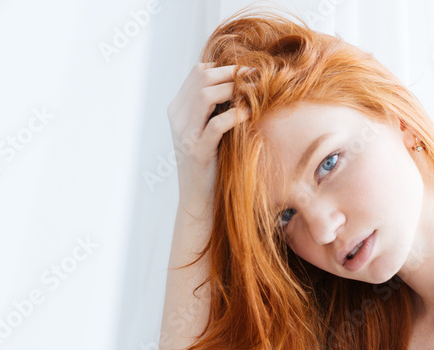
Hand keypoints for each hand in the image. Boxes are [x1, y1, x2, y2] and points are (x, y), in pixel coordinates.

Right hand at [166, 62, 252, 221]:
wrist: (198, 199)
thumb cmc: (209, 162)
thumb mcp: (206, 129)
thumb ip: (214, 107)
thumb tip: (238, 82)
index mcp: (178, 110)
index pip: (198, 72)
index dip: (223, 66)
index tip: (247, 70)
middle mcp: (178, 119)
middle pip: (201, 78)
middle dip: (231, 72)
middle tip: (256, 75)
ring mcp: (186, 135)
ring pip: (205, 95)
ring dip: (233, 89)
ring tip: (254, 91)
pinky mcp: (198, 152)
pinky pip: (216, 125)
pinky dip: (235, 116)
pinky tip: (249, 114)